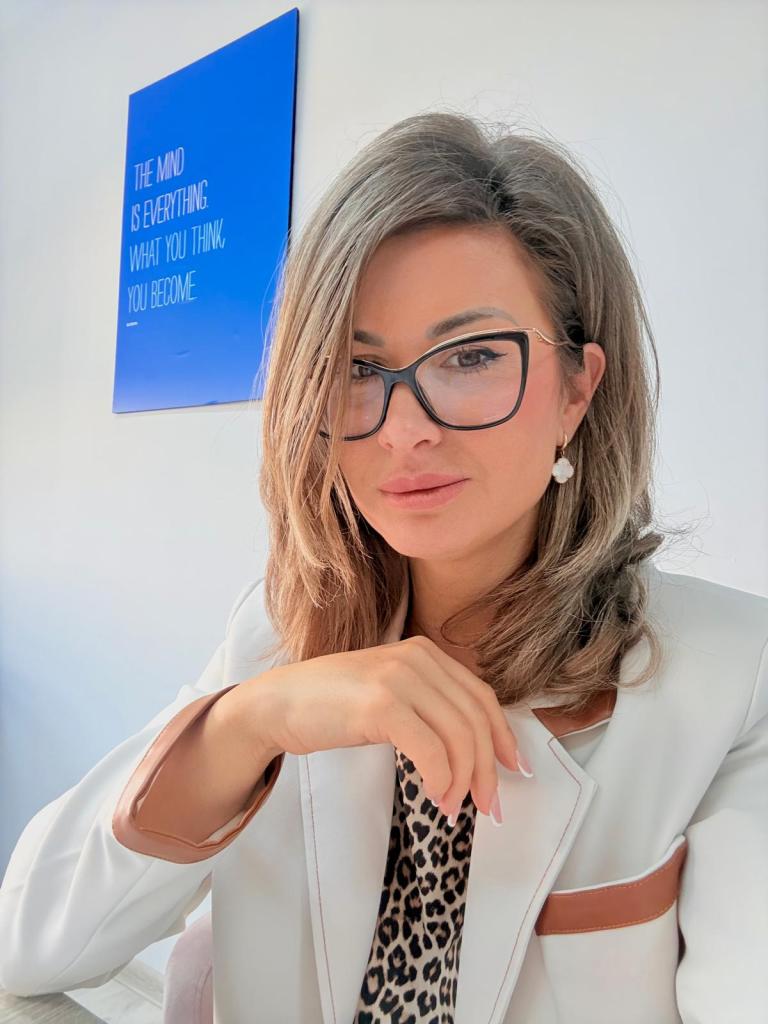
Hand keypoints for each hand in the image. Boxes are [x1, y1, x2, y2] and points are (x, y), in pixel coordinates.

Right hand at [239, 634, 524, 818]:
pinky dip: (441, 779)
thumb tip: (473, 751)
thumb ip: (427, 706)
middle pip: (474, 719)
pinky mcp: (381, 703)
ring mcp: (399, 677)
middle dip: (488, 768)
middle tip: (488, 807)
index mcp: (425, 652)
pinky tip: (435, 797)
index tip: (513, 771)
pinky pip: (431, 749)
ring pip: (458, 737)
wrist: (277, 703)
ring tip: (454, 809)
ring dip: (464, 781)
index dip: (502, 737)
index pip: (481, 697)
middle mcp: (418, 658)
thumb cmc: (332, 705)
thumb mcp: (389, 694)